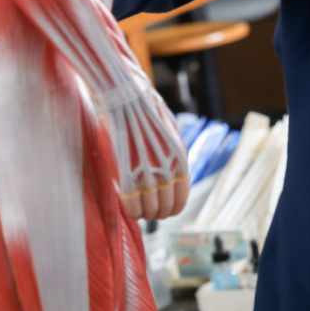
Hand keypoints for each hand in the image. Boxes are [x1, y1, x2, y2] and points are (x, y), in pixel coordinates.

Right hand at [105, 85, 191, 221]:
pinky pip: (132, 203)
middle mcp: (168, 167)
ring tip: (139, 211)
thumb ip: (170, 154)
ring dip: (144, 214)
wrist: (128, 96)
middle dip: (157, 212)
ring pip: (150, 208)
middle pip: (166, 205)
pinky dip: (131, 210)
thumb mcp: (168, 132)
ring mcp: (148, 170)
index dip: (173, 208)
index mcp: (180, 158)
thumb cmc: (145, 110)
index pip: (181, 196)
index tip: (166, 211)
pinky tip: (129, 210)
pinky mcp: (128, 172)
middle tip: (149, 213)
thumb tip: (168, 172)